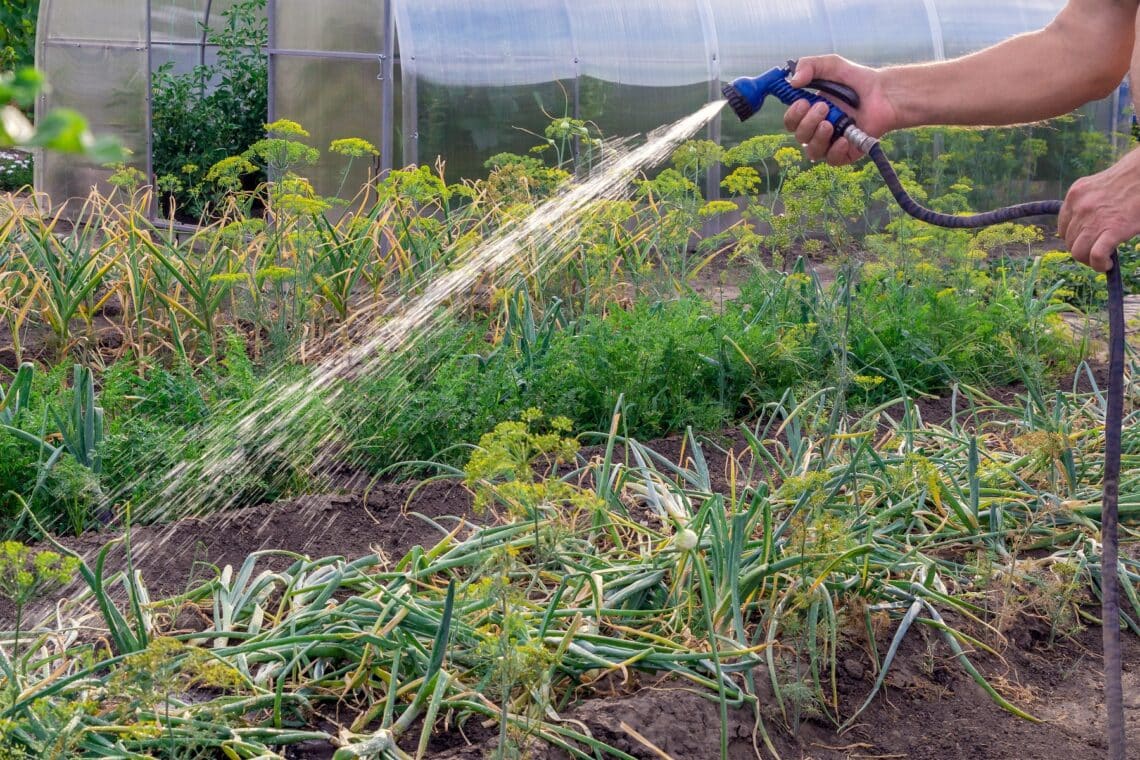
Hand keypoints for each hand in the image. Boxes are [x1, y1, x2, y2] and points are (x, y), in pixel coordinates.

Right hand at [782, 55, 897, 164]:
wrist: (884, 93)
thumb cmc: (857, 80)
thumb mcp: (831, 65)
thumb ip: (809, 65)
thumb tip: (792, 81)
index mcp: (809, 112)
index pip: (791, 121)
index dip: (793, 115)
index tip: (803, 102)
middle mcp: (817, 129)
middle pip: (799, 136)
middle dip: (808, 123)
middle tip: (824, 107)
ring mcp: (831, 142)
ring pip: (812, 151)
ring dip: (818, 137)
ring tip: (830, 124)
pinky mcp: (845, 153)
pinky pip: (832, 159)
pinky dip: (835, 150)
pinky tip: (844, 138)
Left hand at [1058, 148, 1139, 271]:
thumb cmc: (1128, 181)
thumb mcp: (1097, 187)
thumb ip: (1086, 204)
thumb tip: (1082, 228)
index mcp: (1075, 195)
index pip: (1063, 227)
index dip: (1075, 238)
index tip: (1087, 240)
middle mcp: (1079, 207)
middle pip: (1069, 242)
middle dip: (1082, 250)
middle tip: (1096, 251)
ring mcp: (1094, 219)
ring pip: (1078, 252)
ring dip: (1089, 260)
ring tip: (1102, 259)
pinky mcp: (1112, 230)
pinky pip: (1096, 256)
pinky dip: (1099, 265)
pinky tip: (1106, 264)